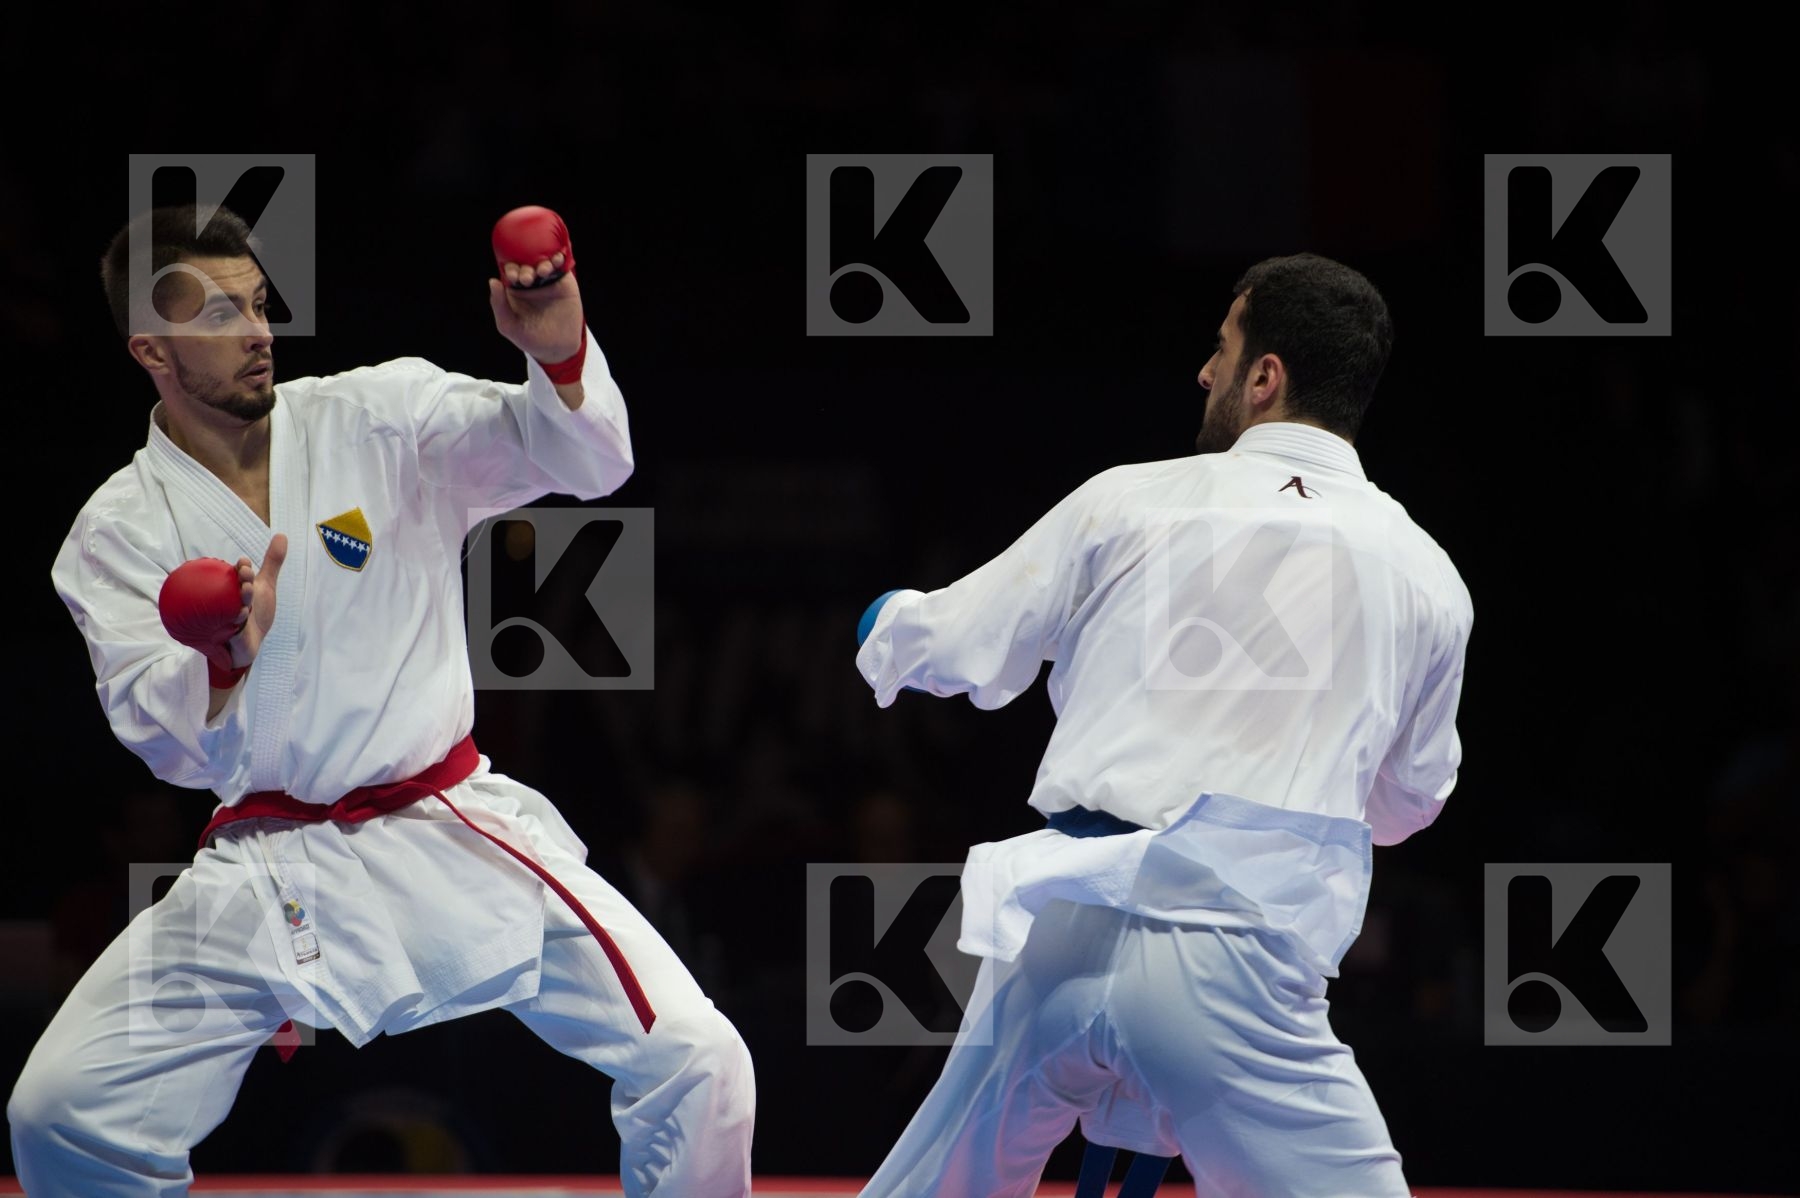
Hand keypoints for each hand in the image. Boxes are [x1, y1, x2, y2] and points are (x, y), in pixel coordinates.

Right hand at [225, 533, 287, 667]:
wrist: (249, 643)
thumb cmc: (254, 611)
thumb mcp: (266, 585)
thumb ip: (272, 562)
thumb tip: (281, 535)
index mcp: (238, 590)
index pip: (239, 576)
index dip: (243, 568)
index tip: (245, 562)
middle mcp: (232, 604)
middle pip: (234, 591)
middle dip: (242, 581)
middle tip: (246, 573)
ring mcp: (232, 622)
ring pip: (233, 611)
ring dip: (241, 602)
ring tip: (247, 592)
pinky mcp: (234, 638)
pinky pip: (234, 633)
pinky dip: (237, 625)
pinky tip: (243, 616)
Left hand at [487, 264, 583, 364]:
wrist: (557, 349)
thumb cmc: (530, 339)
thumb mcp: (509, 325)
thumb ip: (499, 305)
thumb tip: (493, 281)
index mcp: (514, 289)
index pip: (510, 271)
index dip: (511, 269)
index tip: (513, 276)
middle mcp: (530, 281)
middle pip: (527, 264)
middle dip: (526, 267)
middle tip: (528, 279)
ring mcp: (548, 280)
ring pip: (544, 261)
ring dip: (543, 261)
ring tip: (543, 271)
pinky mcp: (564, 282)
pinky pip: (562, 266)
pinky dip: (560, 258)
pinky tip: (558, 259)